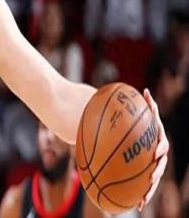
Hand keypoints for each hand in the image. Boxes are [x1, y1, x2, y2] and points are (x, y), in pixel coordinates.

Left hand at [137, 89, 168, 210]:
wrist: (134, 134)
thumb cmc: (137, 122)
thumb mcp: (139, 114)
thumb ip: (143, 105)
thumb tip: (145, 91)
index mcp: (157, 139)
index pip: (162, 143)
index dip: (160, 147)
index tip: (156, 152)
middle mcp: (158, 153)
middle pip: (160, 165)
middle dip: (156, 172)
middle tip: (151, 177)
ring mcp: (153, 165)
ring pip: (153, 179)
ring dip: (150, 189)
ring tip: (143, 198)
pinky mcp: (146, 174)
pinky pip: (145, 186)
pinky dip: (142, 195)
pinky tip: (136, 205)